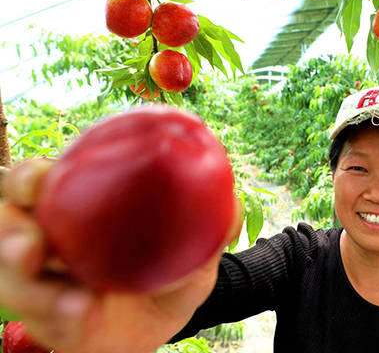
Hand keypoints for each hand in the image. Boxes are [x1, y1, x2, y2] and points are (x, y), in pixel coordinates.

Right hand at [0, 158, 241, 352]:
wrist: (172, 317)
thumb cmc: (172, 267)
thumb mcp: (194, 245)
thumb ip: (211, 222)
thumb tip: (231, 198)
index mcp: (79, 208)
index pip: (37, 182)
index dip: (28, 178)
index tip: (41, 180)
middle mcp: (53, 242)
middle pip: (8, 227)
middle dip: (9, 236)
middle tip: (32, 246)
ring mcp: (47, 284)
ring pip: (13, 281)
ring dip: (32, 290)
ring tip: (73, 303)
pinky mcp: (53, 323)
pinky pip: (44, 324)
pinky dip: (61, 321)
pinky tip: (85, 318)